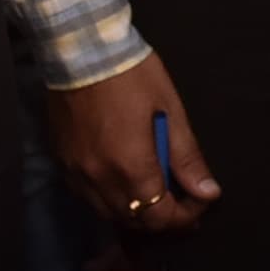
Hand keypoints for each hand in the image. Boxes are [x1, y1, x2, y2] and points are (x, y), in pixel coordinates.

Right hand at [46, 55, 221, 237]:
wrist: (80, 50)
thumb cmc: (131, 75)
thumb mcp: (171, 111)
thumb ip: (187, 158)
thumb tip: (208, 192)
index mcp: (131, 168)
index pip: (160, 217)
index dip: (185, 216)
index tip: (200, 201)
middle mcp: (100, 179)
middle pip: (134, 220)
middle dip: (162, 217)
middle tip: (182, 201)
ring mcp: (76, 173)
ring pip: (108, 213)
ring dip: (134, 211)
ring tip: (154, 194)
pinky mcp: (61, 162)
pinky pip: (86, 196)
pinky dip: (108, 199)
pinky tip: (122, 182)